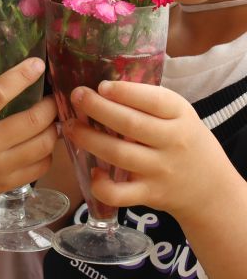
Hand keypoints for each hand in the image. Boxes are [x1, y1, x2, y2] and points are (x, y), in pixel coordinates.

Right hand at [0, 58, 58, 217]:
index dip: (21, 76)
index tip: (37, 64)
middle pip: (31, 120)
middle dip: (49, 104)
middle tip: (53, 94)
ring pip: (43, 144)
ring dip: (52, 126)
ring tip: (52, 116)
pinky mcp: (7, 183)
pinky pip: (41, 166)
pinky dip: (48, 151)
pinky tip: (42, 141)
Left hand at [64, 81, 231, 220]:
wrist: (209, 187)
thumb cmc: (181, 137)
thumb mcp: (176, 112)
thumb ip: (145, 100)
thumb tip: (100, 86)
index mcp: (178, 114)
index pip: (152, 100)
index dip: (124, 92)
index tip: (101, 85)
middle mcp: (171, 141)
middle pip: (129, 124)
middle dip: (97, 108)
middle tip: (76, 96)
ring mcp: (160, 170)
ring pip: (118, 154)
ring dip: (88, 139)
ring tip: (69, 126)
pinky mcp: (149, 195)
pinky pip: (120, 194)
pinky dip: (101, 185)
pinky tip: (93, 171)